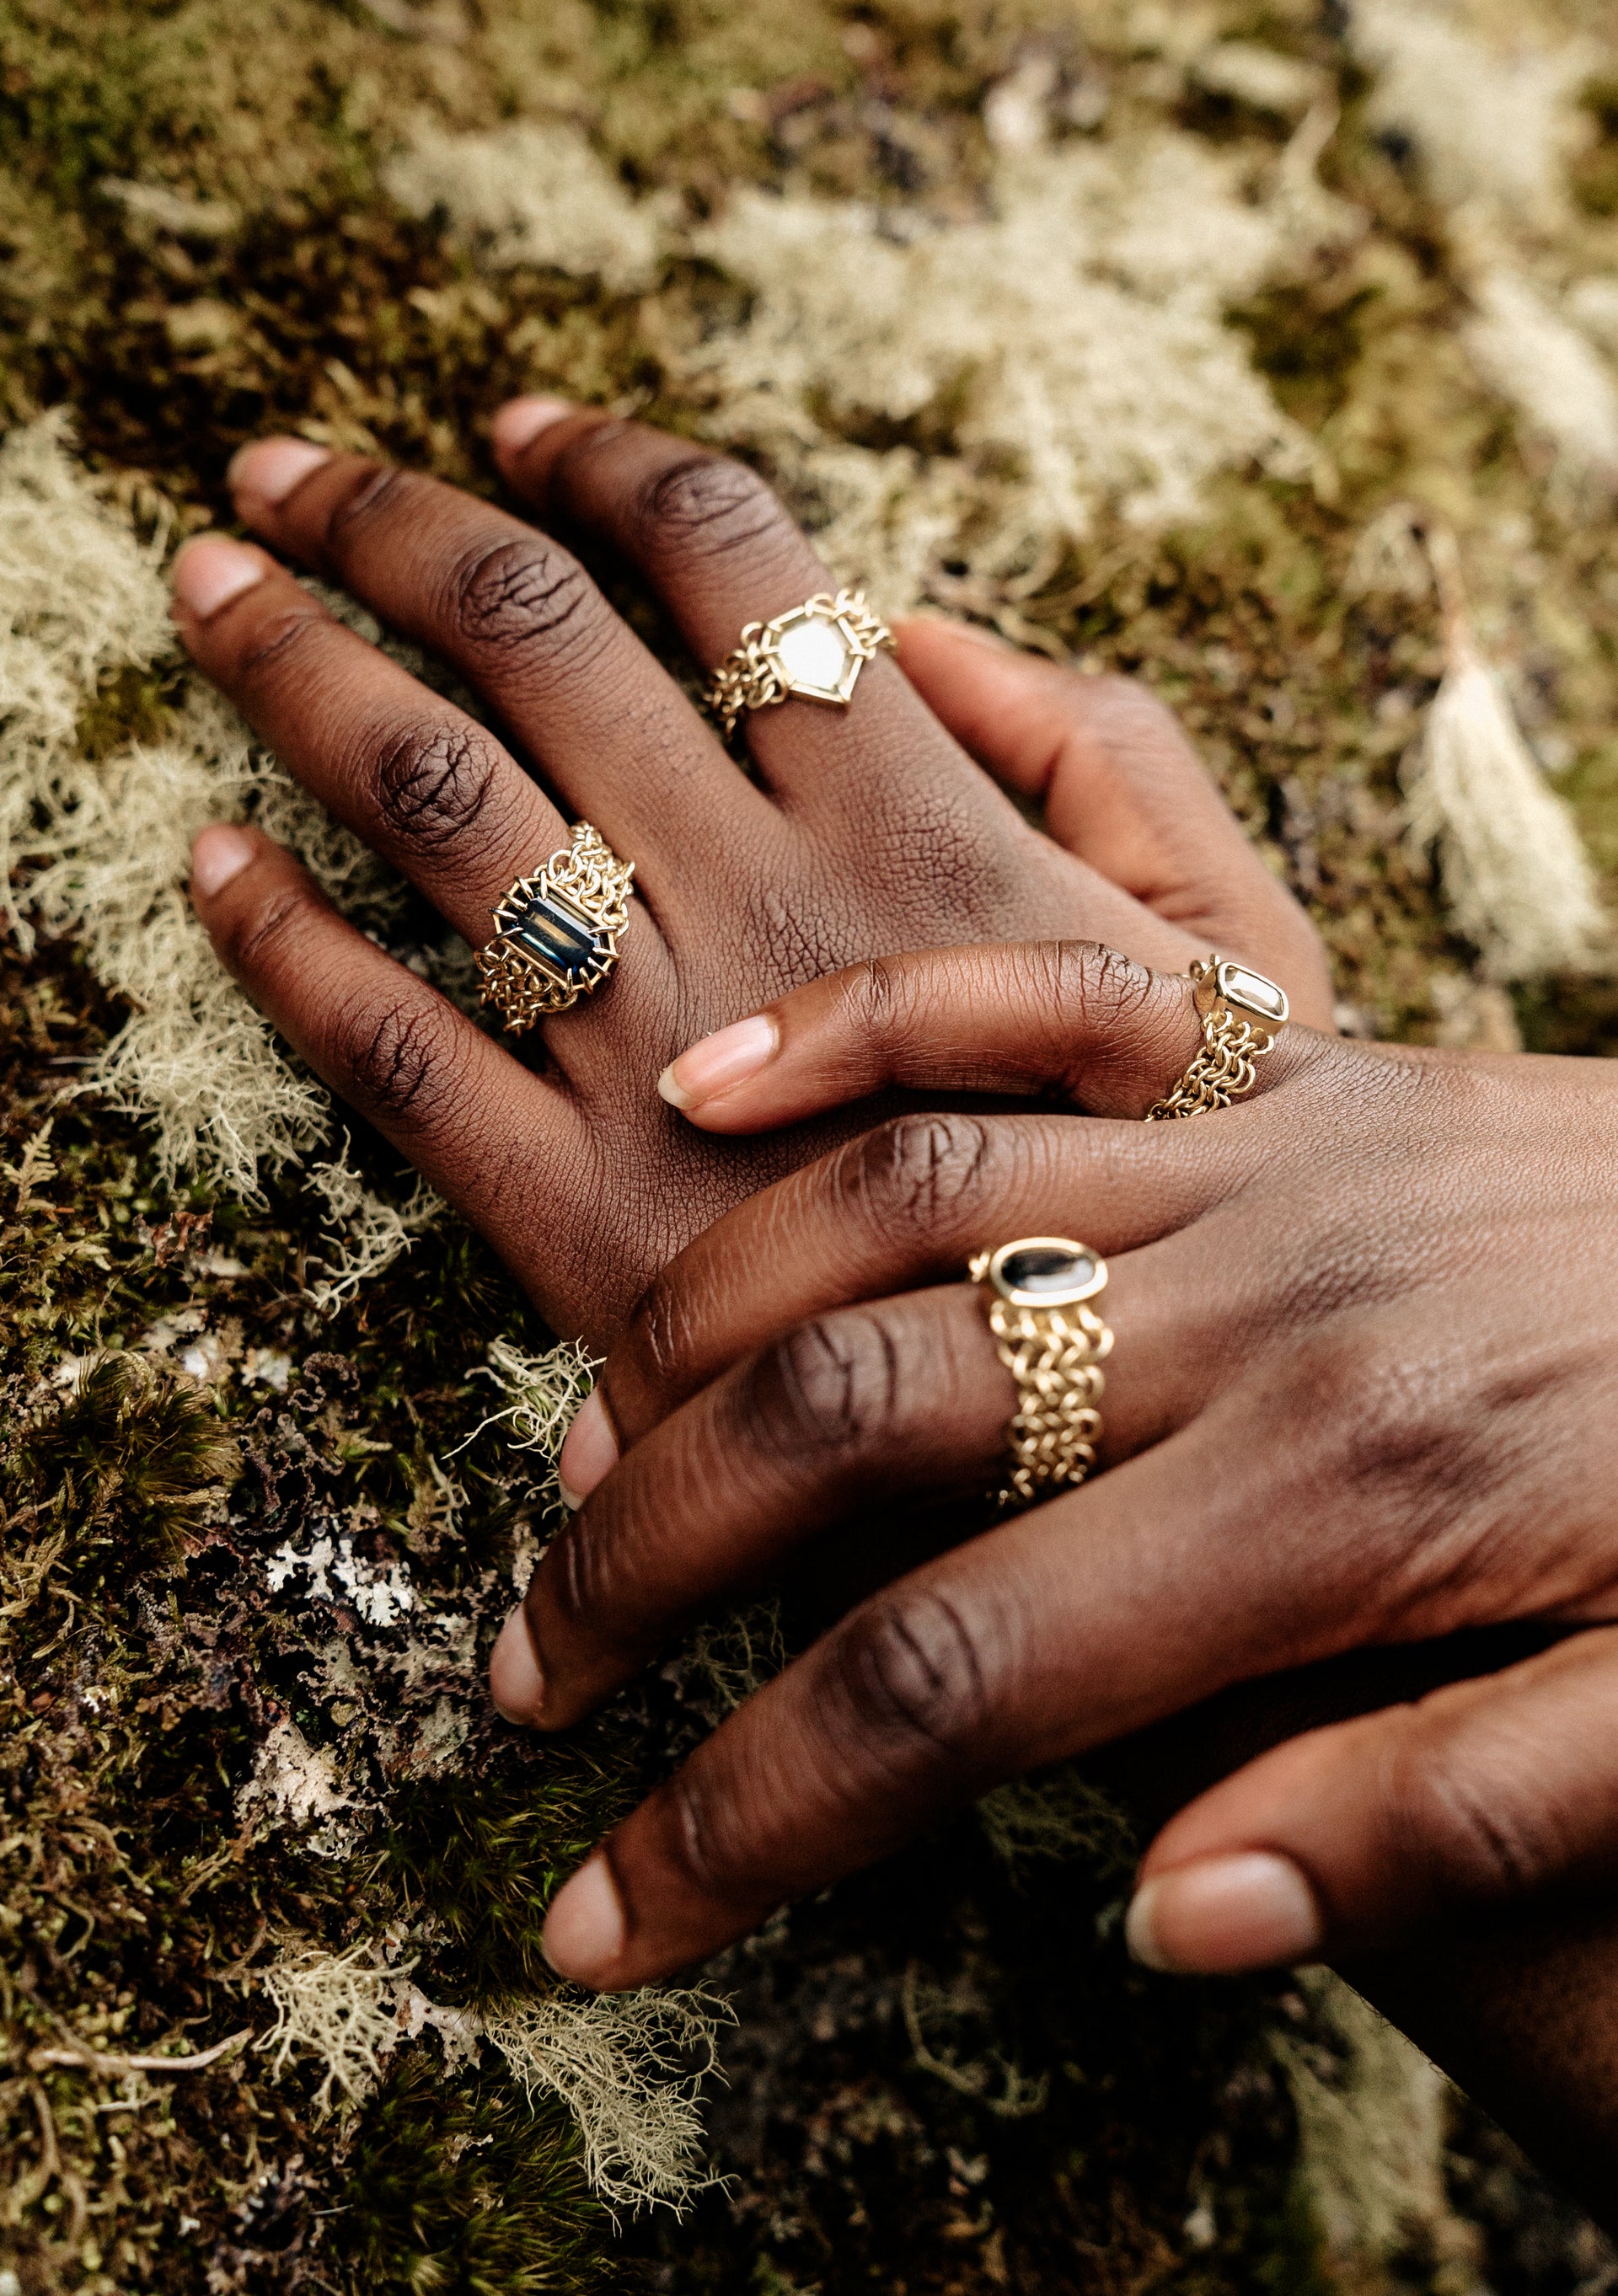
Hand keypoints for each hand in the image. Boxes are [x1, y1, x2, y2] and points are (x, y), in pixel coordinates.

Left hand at [177, 401, 1330, 1340]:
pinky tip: (209, 869)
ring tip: (207, 596)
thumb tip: (930, 631)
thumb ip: (1114, 762)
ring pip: (433, 806)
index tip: (509, 431)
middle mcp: (761, 899)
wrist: (1111, 1450)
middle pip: (527, 637)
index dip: (598, 468)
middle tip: (271, 478)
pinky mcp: (569, 1212)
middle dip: (380, 526)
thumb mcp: (1239, 960)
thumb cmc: (1187, 1199)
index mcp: (916, 817)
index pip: (727, 560)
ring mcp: (650, 1051)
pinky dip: (283, 945)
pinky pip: (389, 1050)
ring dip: (296, 675)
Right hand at [492, 940, 1617, 1998]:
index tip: (608, 1914)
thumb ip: (1422, 1836)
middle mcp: (1253, 1309)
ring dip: (698, 1322)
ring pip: (900, 1200)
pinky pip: (1030, 1003)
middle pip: (864, 1414)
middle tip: (532, 1671)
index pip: (959, 1673)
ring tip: (583, 1454)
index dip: (752, 1812)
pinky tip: (711, 1089)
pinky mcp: (1268, 1051)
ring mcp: (1252, 1150)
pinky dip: (857, 1033)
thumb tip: (1157, 1921)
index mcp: (1335, 1507)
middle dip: (655, 1559)